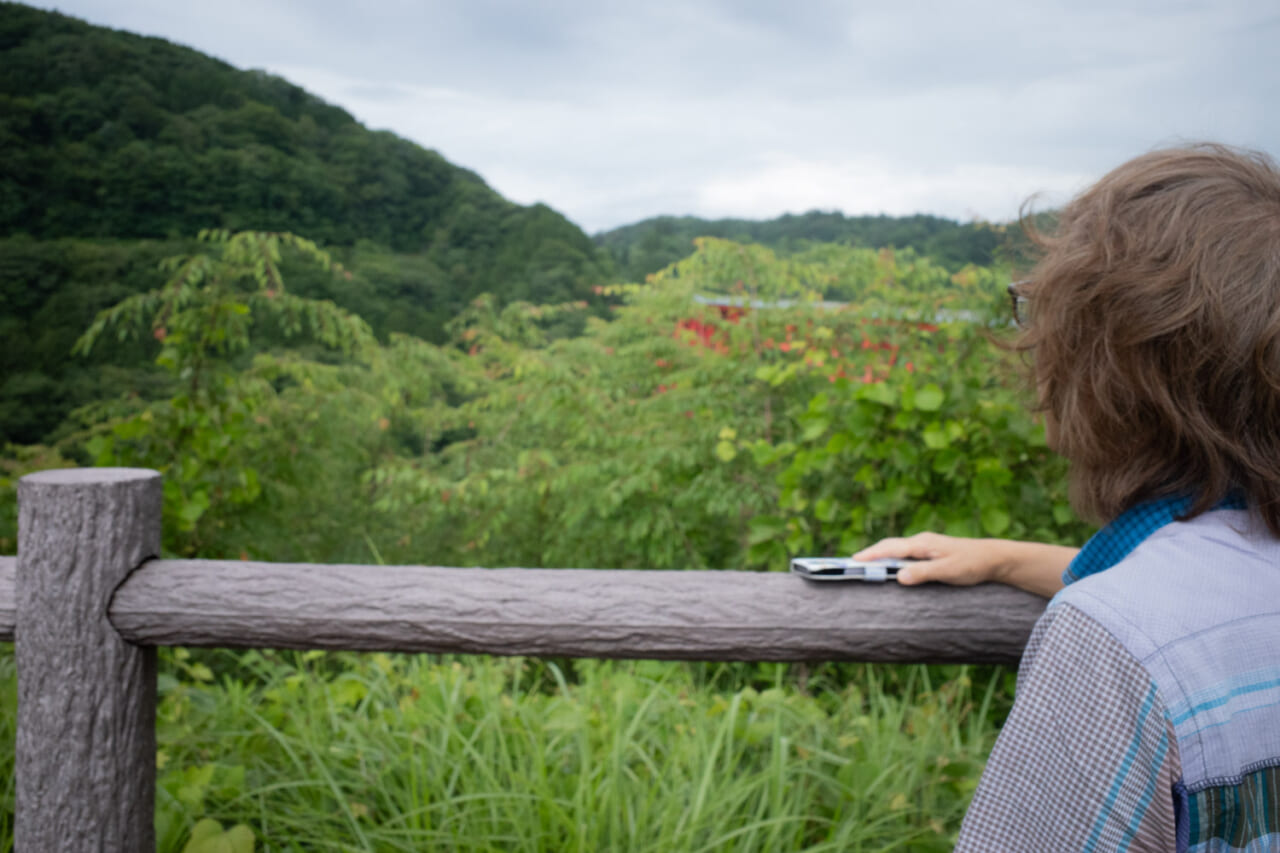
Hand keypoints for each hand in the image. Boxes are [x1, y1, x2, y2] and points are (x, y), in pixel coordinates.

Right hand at [853, 533, 1077, 597]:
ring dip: (880, 556)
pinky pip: (905, 554)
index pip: (889, 548)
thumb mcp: (948, 571)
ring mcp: (926, 546)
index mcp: (922, 543)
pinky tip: (889, 568)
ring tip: (865, 566)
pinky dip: (892, 559)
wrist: (995, 559)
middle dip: (870, 554)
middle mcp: (921, 542)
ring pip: (896, 550)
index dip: (870, 555)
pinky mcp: (931, 552)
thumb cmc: (973, 564)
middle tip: (851, 565)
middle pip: (889, 546)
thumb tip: (898, 577)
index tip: (853, 561)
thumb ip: (923, 573)